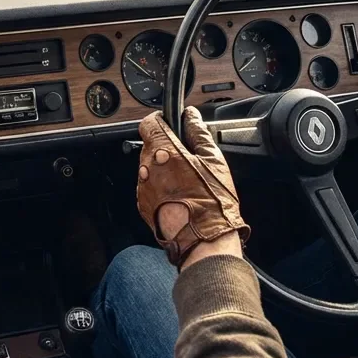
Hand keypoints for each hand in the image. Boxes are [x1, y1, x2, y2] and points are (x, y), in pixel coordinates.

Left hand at [136, 107, 248, 267]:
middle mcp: (147, 168)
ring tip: (187, 181)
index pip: (149, 123)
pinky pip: (149, 187)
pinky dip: (161, 188)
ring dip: (163, 169)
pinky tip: (180, 196)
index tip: (171, 124)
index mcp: (164, 152)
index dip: (161, 121)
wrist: (203, 241)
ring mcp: (143, 188)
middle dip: (166, 148)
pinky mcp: (143, 205)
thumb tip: (192, 116)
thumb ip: (199, 133)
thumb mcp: (214, 160)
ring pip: (149, 168)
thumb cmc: (212, 203)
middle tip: (188, 159)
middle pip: (150, 146)